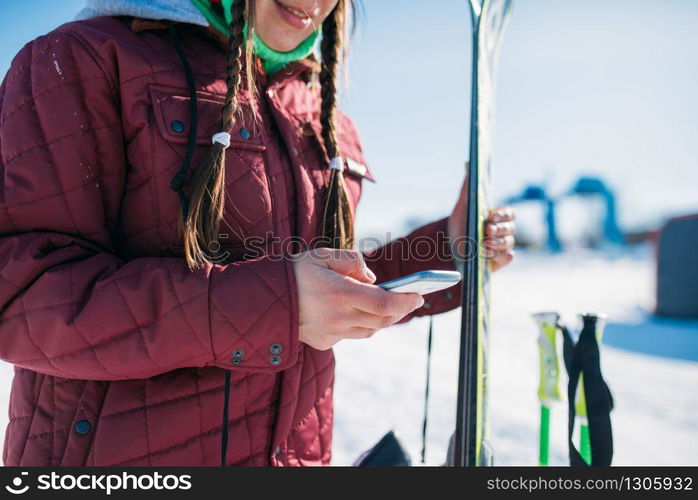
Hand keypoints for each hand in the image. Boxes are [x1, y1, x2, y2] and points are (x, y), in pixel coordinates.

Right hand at [292, 248, 424, 350]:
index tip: (420, 296)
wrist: (260, 300)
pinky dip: (358, 324)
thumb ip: (351, 261)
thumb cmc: (294, 272)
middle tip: (409, 299)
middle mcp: (337, 317)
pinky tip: (355, 312)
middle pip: (382, 320)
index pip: (384, 304)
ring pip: (369, 330)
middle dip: (399, 310)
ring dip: (381, 319)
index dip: (406, 302)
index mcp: (339, 293)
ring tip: (387, 305)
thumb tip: (372, 279)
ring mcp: (331, 334)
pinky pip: (350, 335)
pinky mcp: (323, 342)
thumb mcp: (321, 254)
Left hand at [448, 168, 515, 271]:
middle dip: (499, 230)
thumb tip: (469, 166)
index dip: (502, 215)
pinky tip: (494, 256)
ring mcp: (501, 247)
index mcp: (498, 217)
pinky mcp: (497, 261)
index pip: (509, 214)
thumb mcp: (462, 207)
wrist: (449, 247)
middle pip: (510, 229)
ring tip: (484, 244)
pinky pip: (507, 258)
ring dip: (498, 244)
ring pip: (508, 244)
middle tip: (487, 230)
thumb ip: (467, 188)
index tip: (491, 216)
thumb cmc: (459, 225)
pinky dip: (502, 257)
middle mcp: (502, 232)